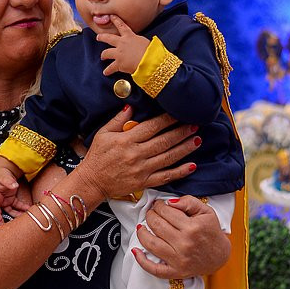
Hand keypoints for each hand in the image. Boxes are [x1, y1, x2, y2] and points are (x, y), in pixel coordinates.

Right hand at [0, 157, 30, 223]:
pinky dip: (22, 209)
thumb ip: (9, 182)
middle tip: (9, 226)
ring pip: (10, 211)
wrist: (5, 170)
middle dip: (4, 220)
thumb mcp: (4, 177)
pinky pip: (17, 207)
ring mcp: (5, 201)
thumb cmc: (1, 174)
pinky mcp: (11, 200)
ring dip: (16, 215)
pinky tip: (28, 210)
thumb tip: (14, 185)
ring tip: (23, 218)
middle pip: (0, 212)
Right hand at [77, 107, 200, 199]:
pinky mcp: (143, 183)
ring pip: (168, 158)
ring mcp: (141, 170)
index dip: (167, 119)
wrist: (91, 182)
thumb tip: (131, 106)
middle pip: (164, 141)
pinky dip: (180, 172)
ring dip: (185, 149)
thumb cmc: (97, 157)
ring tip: (197, 140)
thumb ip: (118, 120)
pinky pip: (165, 177)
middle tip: (195, 124)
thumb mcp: (103, 134)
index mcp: (126, 140)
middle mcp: (136, 154)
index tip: (179, 113)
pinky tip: (192, 166)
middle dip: (181, 132)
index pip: (151, 127)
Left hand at [97, 15, 149, 74]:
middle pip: (108, 38)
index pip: (121, 26)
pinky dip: (108, 71)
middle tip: (98, 37)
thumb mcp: (144, 41)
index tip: (111, 16)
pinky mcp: (119, 64)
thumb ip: (137, 40)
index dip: (116, 20)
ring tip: (102, 56)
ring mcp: (119, 53)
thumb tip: (137, 41)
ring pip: (106, 53)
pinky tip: (105, 72)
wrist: (149, 60)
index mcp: (129, 36)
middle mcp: (122, 43)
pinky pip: (110, 68)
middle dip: (102, 37)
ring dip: (103, 55)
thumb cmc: (151, 51)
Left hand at [133, 196, 230, 278]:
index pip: (166, 212)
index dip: (158, 205)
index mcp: (192, 227)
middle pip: (156, 225)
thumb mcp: (206, 211)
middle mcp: (184, 244)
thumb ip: (188, 202)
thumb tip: (169, 202)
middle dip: (150, 215)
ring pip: (151, 244)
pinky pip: (154, 269)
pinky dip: (141, 261)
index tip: (157, 204)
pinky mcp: (175, 272)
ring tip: (141, 226)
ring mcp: (179, 260)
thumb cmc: (211, 231)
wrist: (219, 255)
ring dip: (141, 232)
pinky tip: (135, 251)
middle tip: (151, 212)